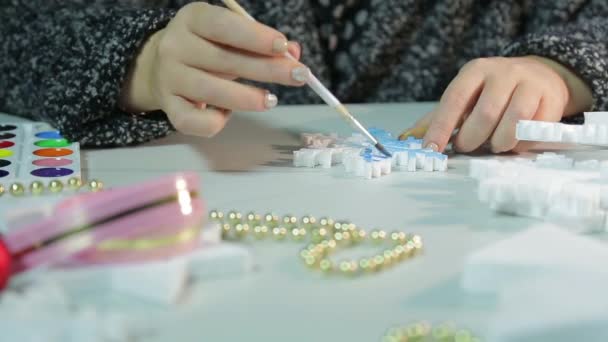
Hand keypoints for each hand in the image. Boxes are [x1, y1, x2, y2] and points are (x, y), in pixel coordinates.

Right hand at [119, 2, 306, 136]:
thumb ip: (260, 42)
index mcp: (192, 19)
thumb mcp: (230, 36)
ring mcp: (169, 78)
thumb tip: (294, 53)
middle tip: (299, 76)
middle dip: (267, 69)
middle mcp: (175, 46)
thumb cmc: (206, 48)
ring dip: (247, 99)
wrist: (157, 66)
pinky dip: (217, 121)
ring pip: (212, 92)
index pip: (223, 26)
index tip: (283, 46)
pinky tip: (228, 114)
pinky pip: (195, 121)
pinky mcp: (169, 107)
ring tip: (271, 100)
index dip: (255, 37)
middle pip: (224, 60)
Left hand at [399, 56, 592, 152]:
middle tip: (467, 148)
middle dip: (472, 138)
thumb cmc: (492, 92)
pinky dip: (522, 143)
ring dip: (500, 143)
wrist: (538, 75)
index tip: (431, 149)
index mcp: (475, 71)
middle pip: (486, 114)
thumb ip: (438, 118)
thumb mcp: (465, 97)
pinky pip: (536, 129)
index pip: (454, 99)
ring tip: (494, 145)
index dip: (441, 127)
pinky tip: (515, 142)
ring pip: (514, 122)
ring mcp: (530, 83)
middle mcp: (503, 73)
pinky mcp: (551, 98)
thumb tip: (406, 138)